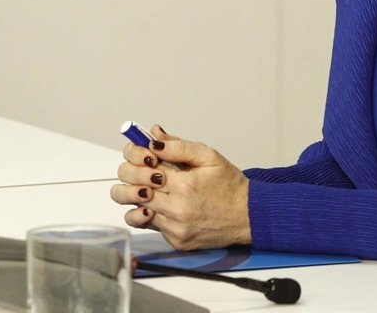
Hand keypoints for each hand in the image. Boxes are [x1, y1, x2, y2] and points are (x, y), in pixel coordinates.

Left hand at [110, 125, 251, 249]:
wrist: (248, 215)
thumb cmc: (229, 185)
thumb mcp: (208, 157)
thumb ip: (178, 145)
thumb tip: (153, 135)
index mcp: (184, 185)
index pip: (142, 167)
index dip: (135, 156)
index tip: (140, 153)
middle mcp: (177, 209)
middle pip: (131, 191)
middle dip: (128, 175)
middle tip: (137, 169)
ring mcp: (175, 228)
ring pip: (134, 212)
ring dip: (134, 197)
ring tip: (143, 188)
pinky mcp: (176, 241)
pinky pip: (149, 226)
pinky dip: (149, 213)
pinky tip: (158, 204)